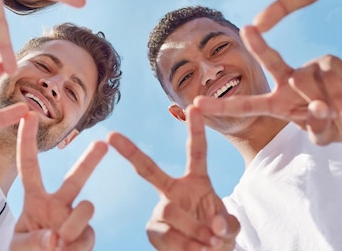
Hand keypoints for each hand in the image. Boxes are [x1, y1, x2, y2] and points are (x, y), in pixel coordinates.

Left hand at [12, 112, 105, 250]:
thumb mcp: (16, 248)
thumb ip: (31, 242)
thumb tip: (55, 238)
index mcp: (35, 200)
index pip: (30, 166)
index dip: (27, 141)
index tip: (28, 115)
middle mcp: (57, 204)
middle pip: (76, 178)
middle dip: (90, 160)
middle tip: (102, 143)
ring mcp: (75, 219)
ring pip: (85, 208)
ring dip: (72, 226)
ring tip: (58, 244)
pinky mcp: (87, 236)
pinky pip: (86, 235)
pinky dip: (75, 248)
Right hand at [108, 108, 238, 250]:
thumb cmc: (219, 236)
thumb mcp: (230, 228)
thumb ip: (225, 225)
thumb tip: (212, 229)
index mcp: (197, 181)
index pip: (197, 151)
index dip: (196, 129)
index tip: (194, 105)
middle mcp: (173, 191)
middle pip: (149, 170)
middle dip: (130, 151)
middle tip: (112, 136)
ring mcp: (161, 210)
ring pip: (169, 211)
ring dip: (192, 229)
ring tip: (209, 243)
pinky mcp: (153, 230)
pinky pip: (166, 236)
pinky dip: (185, 246)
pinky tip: (196, 250)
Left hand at [192, 26, 341, 144]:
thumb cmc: (335, 124)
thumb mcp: (324, 136)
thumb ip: (317, 128)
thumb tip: (318, 109)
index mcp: (276, 103)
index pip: (245, 105)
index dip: (221, 105)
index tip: (195, 104)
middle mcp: (287, 80)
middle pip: (270, 61)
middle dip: (259, 45)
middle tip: (247, 28)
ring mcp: (307, 68)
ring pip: (306, 81)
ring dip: (322, 104)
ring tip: (336, 116)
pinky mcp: (327, 62)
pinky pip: (328, 79)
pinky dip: (337, 98)